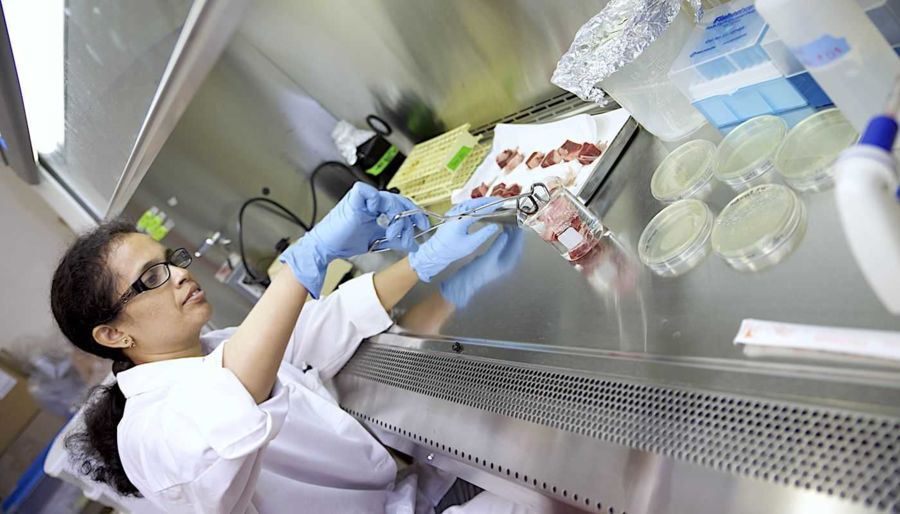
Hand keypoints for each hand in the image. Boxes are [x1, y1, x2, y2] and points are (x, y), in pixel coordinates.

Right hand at [280, 182, 427, 296]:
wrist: (326, 247)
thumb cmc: (344, 242)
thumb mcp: (376, 240)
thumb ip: (392, 238)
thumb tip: (411, 243)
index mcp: (376, 208)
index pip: (400, 205)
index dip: (413, 214)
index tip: (423, 225)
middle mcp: (370, 201)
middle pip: (398, 200)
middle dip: (410, 215)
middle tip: (417, 228)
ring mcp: (362, 199)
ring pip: (389, 198)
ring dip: (396, 217)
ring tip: (393, 234)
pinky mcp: (352, 199)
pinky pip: (368, 192)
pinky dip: (377, 201)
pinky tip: (379, 216)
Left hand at [408, 198, 501, 282]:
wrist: (435, 252)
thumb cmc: (451, 250)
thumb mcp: (470, 244)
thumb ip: (484, 234)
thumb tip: (495, 226)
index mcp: (460, 219)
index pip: (479, 209)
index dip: (491, 206)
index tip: (500, 204)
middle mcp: (455, 213)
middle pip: (474, 203)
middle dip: (486, 201)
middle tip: (498, 201)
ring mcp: (452, 213)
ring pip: (468, 203)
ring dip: (480, 202)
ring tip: (491, 203)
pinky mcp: (451, 215)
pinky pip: (464, 206)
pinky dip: (473, 205)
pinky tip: (479, 207)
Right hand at [440, 226, 523, 307]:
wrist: (464, 282)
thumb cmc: (476, 272)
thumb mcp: (487, 258)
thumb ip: (497, 246)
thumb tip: (506, 233)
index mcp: (508, 264)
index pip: (517, 246)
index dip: (519, 234)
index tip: (519, 222)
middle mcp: (507, 263)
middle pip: (515, 245)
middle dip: (515, 233)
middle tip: (514, 219)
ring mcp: (500, 261)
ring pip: (509, 244)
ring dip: (510, 234)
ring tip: (508, 222)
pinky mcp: (494, 258)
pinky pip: (502, 245)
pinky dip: (503, 237)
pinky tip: (501, 230)